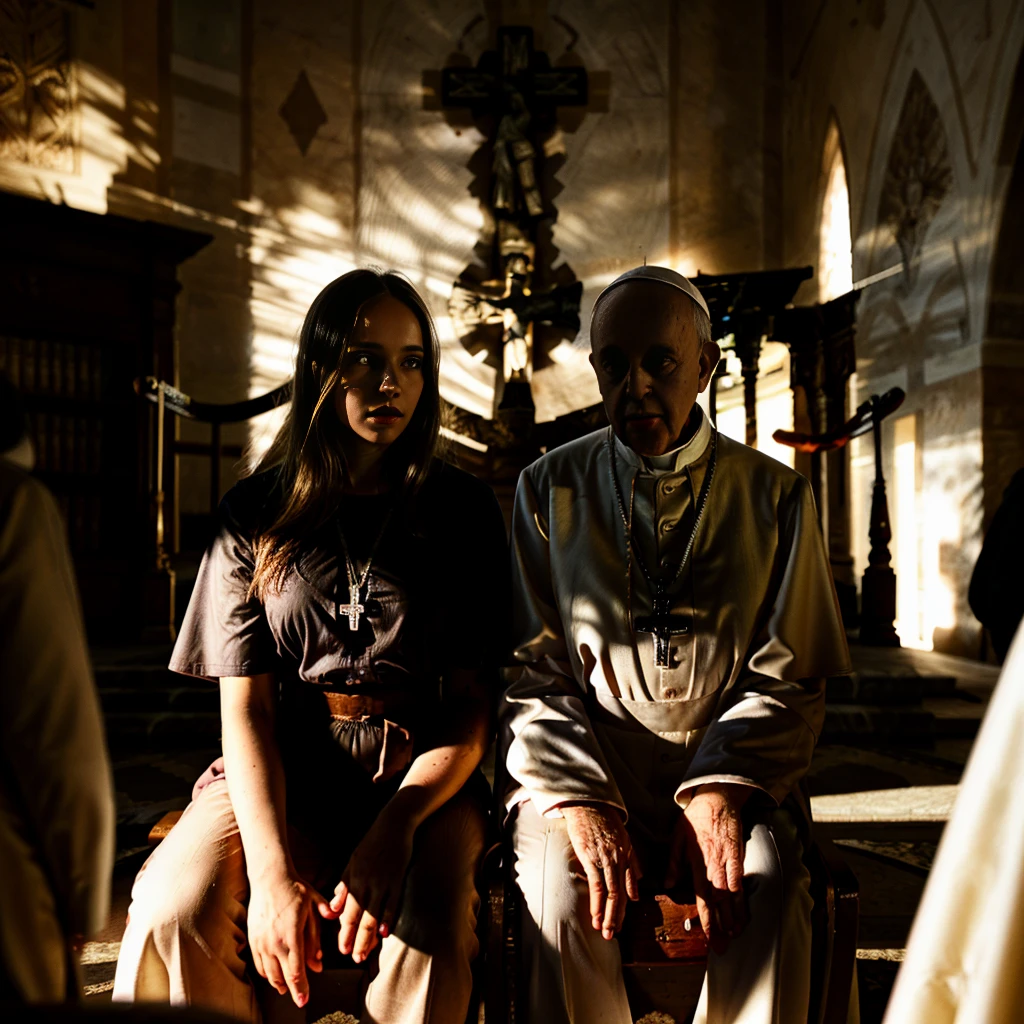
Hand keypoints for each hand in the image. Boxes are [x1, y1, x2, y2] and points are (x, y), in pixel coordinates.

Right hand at [247, 871, 327, 1007]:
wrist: (270, 877)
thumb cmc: (295, 889)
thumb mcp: (314, 906)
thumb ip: (316, 935)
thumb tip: (319, 963)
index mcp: (292, 934)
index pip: (296, 970)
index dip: (301, 988)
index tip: (305, 1000)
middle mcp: (274, 941)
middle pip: (282, 976)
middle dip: (292, 991)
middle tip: (300, 1001)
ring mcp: (261, 941)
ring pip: (269, 973)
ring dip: (279, 983)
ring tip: (287, 989)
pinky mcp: (253, 938)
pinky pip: (259, 964)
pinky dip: (267, 973)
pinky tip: (274, 975)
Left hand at [324, 804, 415, 962]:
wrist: (394, 825)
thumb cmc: (372, 844)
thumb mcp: (353, 863)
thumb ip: (344, 887)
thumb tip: (334, 910)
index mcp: (353, 879)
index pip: (346, 912)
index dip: (343, 932)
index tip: (341, 950)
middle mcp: (366, 883)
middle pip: (359, 917)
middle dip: (355, 940)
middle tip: (353, 958)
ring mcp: (383, 882)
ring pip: (374, 915)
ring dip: (369, 936)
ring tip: (365, 953)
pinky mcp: (398, 879)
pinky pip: (393, 903)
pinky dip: (388, 918)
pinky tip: (385, 934)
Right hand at [561, 802, 641, 939]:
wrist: (588, 803)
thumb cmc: (603, 819)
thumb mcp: (624, 838)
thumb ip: (632, 862)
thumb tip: (638, 883)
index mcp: (628, 855)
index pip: (628, 887)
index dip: (624, 908)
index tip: (620, 923)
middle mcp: (620, 859)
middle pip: (620, 895)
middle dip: (617, 917)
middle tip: (612, 934)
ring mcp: (606, 859)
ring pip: (611, 894)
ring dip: (607, 916)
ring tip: (604, 932)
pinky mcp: (592, 857)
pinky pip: (597, 885)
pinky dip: (597, 903)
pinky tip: (595, 916)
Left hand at [667, 784, 749, 954]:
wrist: (716, 798)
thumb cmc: (694, 818)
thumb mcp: (677, 837)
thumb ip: (674, 862)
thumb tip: (669, 883)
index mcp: (696, 862)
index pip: (702, 896)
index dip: (706, 918)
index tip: (709, 937)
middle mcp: (713, 864)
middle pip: (718, 901)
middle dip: (721, 925)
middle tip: (722, 947)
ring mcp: (728, 860)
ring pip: (731, 894)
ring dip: (733, 916)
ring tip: (735, 935)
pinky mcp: (738, 855)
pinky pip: (741, 880)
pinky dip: (742, 898)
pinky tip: (743, 912)